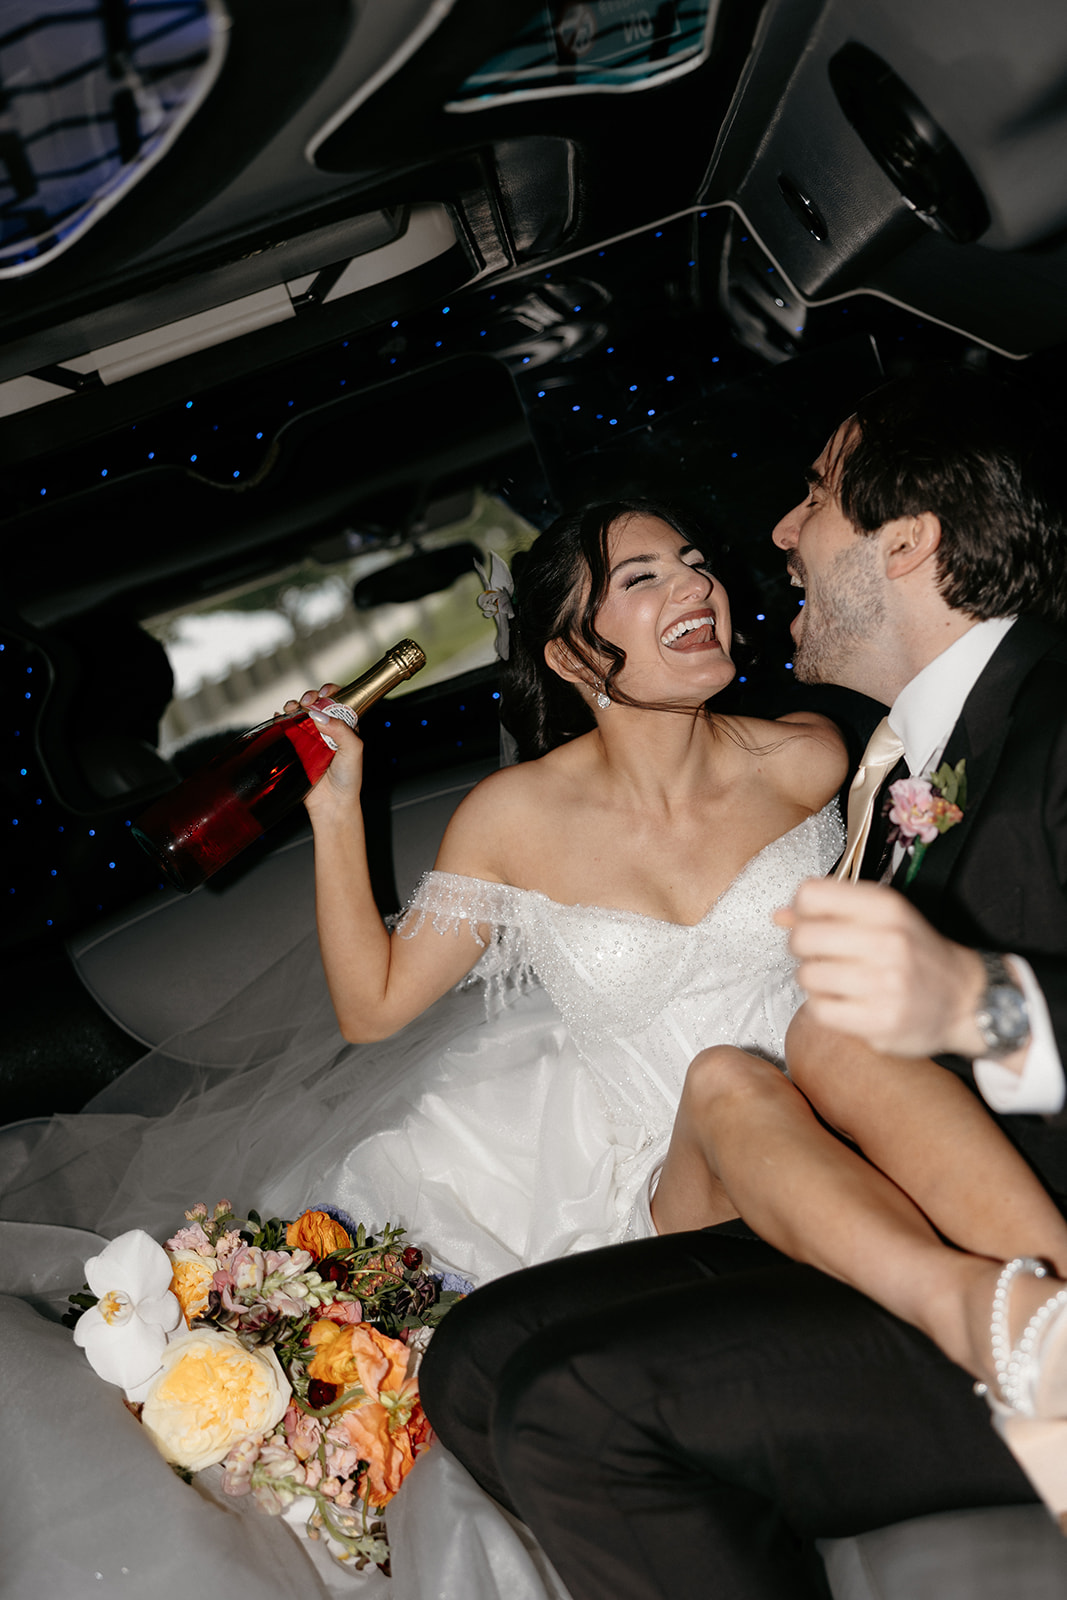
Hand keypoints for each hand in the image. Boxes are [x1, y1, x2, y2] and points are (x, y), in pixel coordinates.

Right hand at [280, 684, 363, 814]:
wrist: (332, 804)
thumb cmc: (348, 779)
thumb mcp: (354, 750)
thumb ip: (341, 730)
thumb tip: (320, 714)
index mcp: (344, 726)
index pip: (338, 699)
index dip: (330, 691)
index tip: (324, 692)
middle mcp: (327, 728)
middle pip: (315, 703)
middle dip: (309, 696)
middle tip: (307, 702)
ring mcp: (309, 737)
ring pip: (299, 712)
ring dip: (294, 705)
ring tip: (292, 709)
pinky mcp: (295, 747)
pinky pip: (285, 728)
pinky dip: (280, 718)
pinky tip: (279, 717)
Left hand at [774, 878, 988, 1058]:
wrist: (965, 999)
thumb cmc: (915, 953)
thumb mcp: (882, 917)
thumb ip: (831, 910)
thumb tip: (779, 915)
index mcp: (885, 906)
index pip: (811, 894)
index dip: (801, 909)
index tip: (813, 920)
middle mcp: (887, 940)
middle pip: (802, 937)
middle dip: (802, 948)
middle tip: (820, 954)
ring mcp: (885, 983)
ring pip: (807, 976)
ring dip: (814, 980)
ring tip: (836, 980)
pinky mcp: (880, 1021)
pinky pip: (820, 1011)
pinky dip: (824, 1007)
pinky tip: (843, 1001)